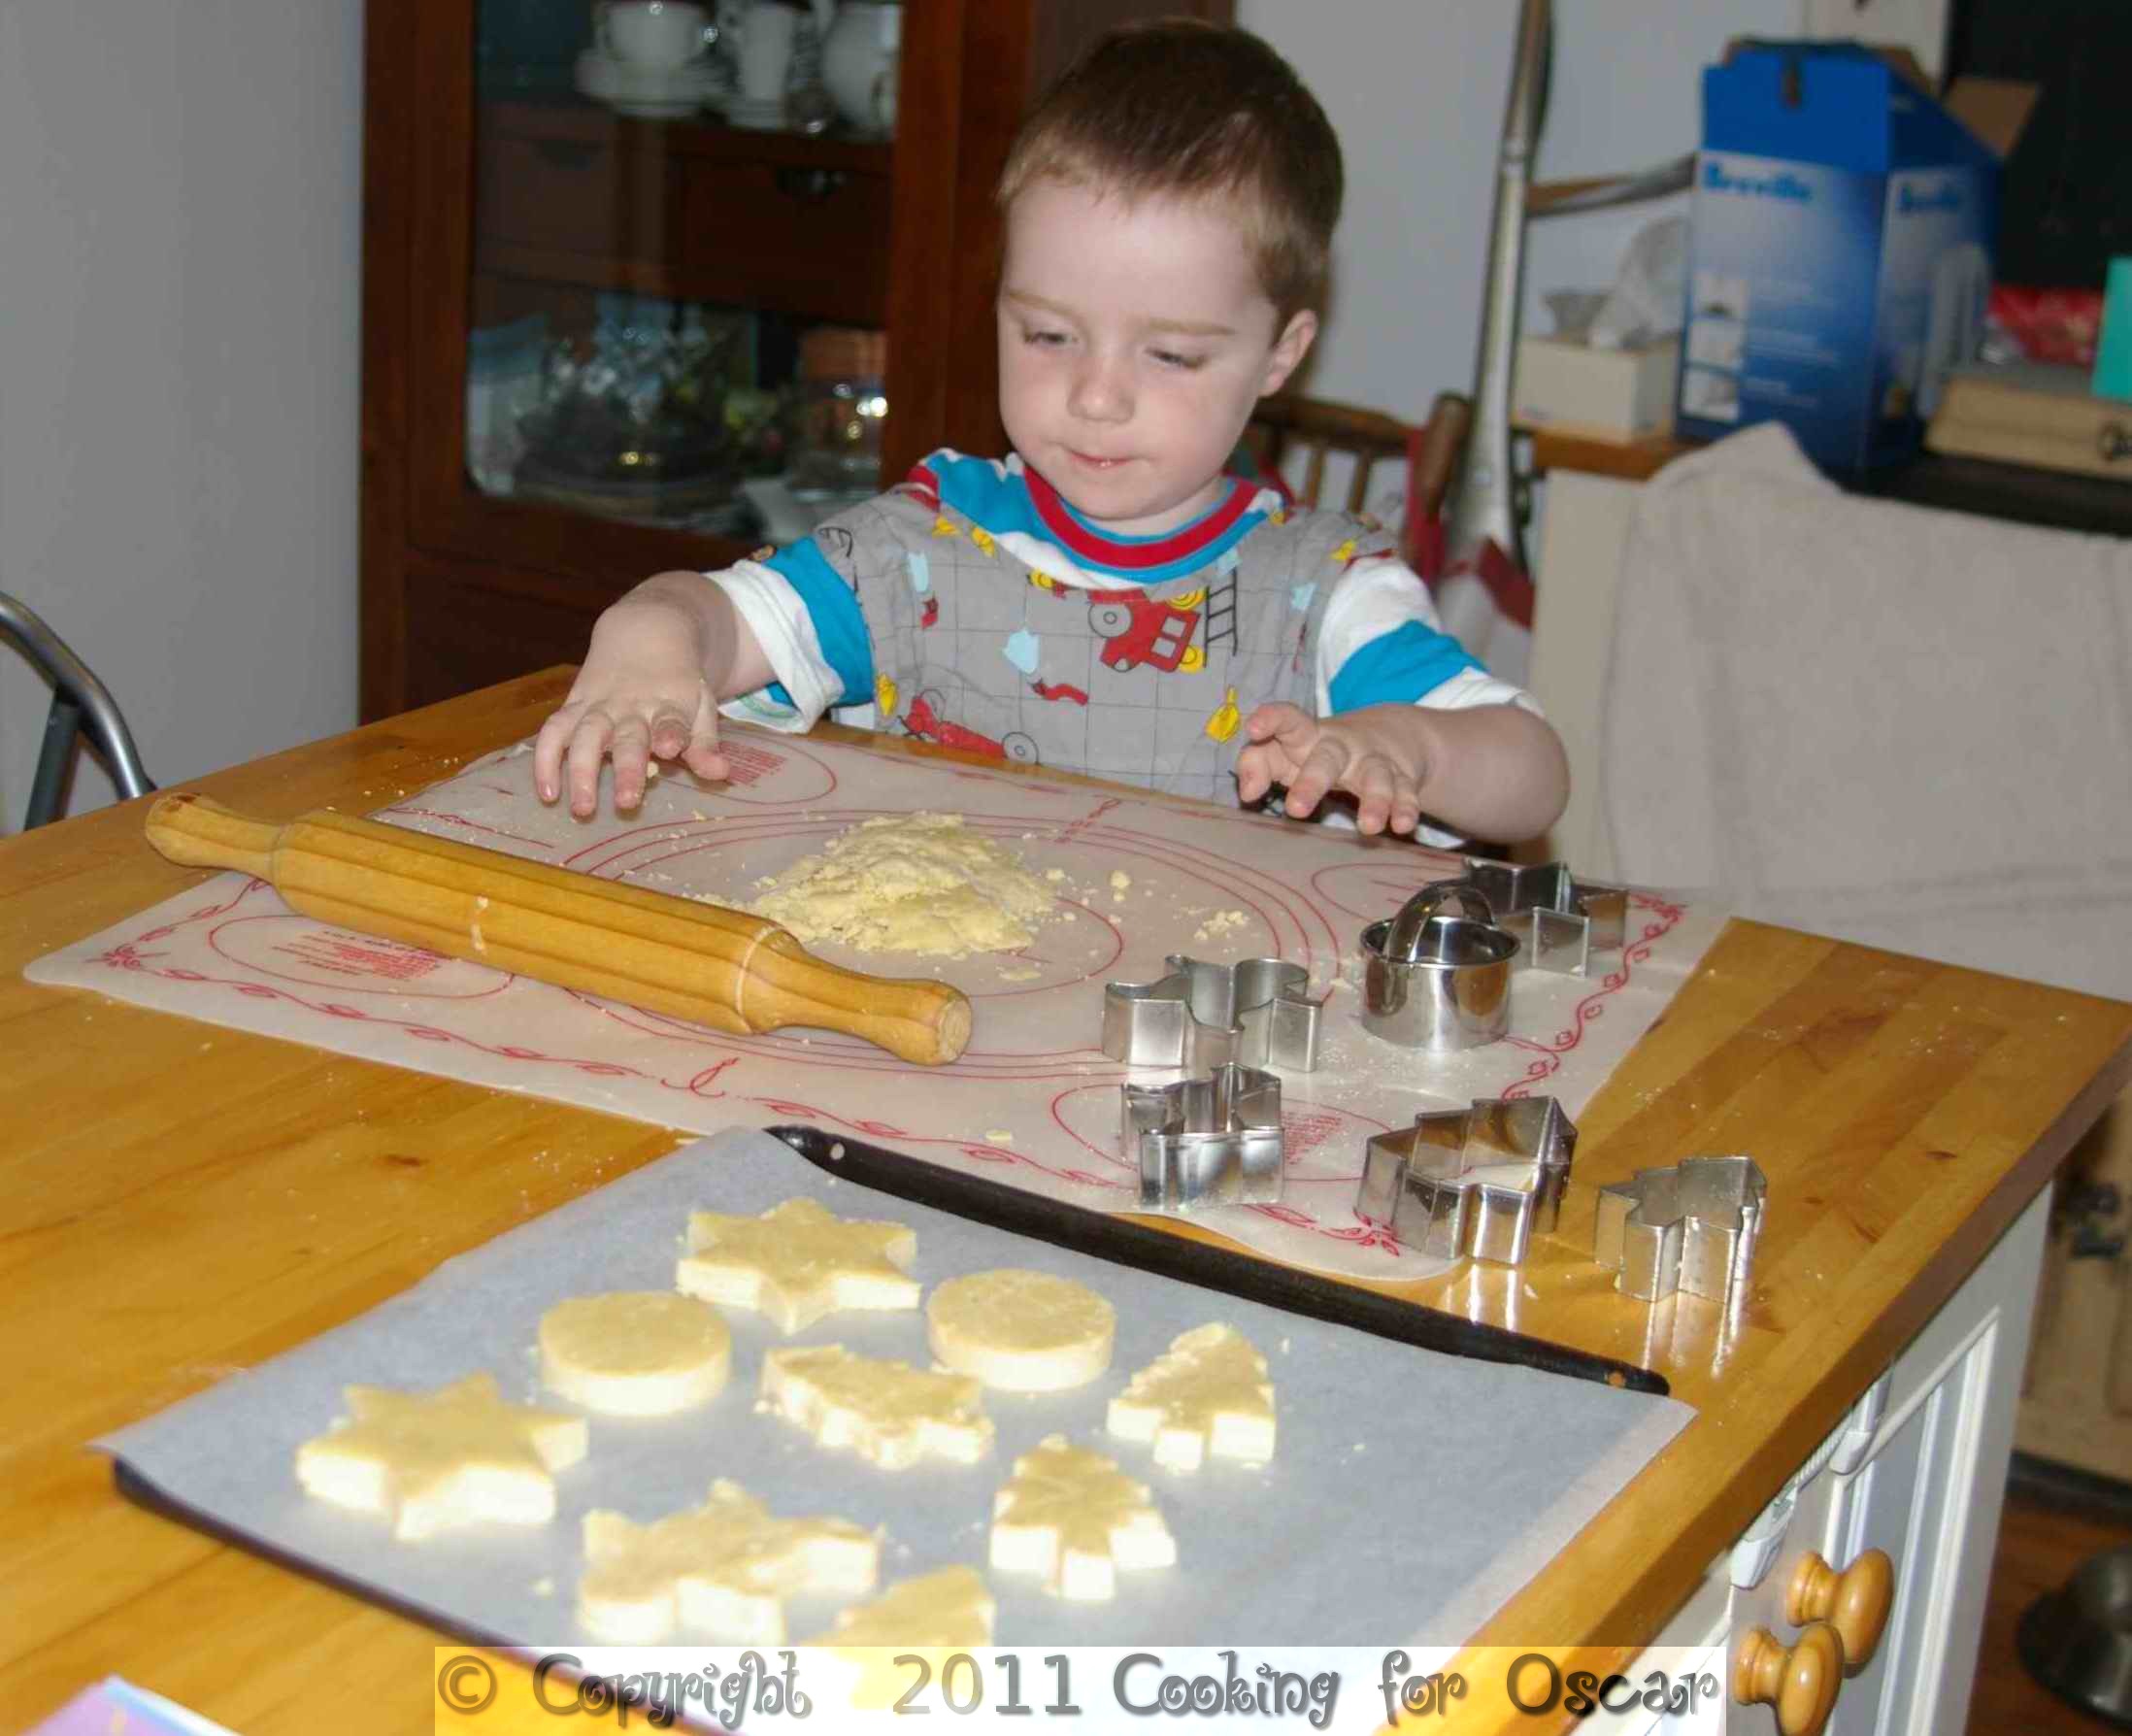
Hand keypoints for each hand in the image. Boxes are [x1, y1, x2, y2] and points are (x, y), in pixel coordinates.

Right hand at [532, 585, 732, 817]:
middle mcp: (632, 706)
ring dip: (580, 771)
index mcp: (669, 704)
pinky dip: (546, 759)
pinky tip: (546, 792)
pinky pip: (554, 731)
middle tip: (625, 803)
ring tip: (581, 809)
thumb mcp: (700, 706)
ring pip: (585, 736)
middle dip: (626, 768)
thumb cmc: (677, 682)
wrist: (643, 632)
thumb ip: (706, 743)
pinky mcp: (574, 706)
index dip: (672, 733)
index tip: (671, 748)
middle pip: (627, 737)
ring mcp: (599, 705)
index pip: (672, 720)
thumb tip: (721, 774)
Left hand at [1234, 702, 1427, 835]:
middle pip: (1328, 756)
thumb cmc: (1316, 752)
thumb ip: (1256, 764)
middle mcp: (1341, 746)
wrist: (1388, 736)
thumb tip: (1247, 793)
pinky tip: (1403, 826)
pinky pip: (1405, 792)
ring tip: (1367, 827)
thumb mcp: (1284, 754)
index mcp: (1307, 736)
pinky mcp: (1401, 778)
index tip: (1253, 728)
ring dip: (1374, 800)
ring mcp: (1373, 760)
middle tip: (1297, 810)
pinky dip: (1405, 808)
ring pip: (1376, 775)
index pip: (1289, 720)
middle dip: (1313, 781)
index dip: (1271, 719)